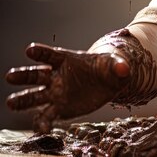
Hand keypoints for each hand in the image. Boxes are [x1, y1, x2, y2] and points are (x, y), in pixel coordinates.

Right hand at [6, 42, 130, 132]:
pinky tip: (43, 129)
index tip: (30, 50)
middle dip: (23, 75)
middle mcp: (56, 76)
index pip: (51, 54)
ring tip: (12, 102)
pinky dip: (43, 122)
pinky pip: (47, 116)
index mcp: (67, 59)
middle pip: (36, 74)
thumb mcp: (115, 64)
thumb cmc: (109, 68)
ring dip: (23, 99)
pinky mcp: (59, 108)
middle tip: (11, 76)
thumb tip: (124, 68)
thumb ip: (118, 65)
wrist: (109, 82)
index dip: (41, 52)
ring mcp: (55, 93)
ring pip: (35, 96)